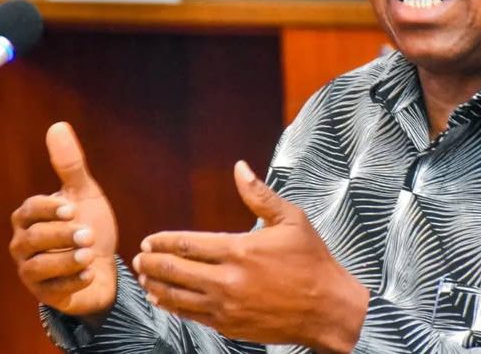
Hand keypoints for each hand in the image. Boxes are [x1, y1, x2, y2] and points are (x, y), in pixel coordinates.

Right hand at [9, 122, 117, 322]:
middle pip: (33, 239)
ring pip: (39, 267)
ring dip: (67, 260)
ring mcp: (32, 271)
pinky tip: (89, 273)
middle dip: (61, 235)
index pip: (30, 210)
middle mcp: (25, 244)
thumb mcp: (85, 193)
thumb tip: (58, 125)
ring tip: (90, 253)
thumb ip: (70, 165)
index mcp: (31, 217)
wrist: (104, 262)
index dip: (48, 209)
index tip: (72, 208)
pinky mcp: (45, 294)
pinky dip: (72, 282)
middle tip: (88, 232)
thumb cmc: (90, 223)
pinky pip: (52, 291)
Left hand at [133, 161, 368, 352]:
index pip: (189, 244)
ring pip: (179, 297)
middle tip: (139, 258)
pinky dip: (174, 307)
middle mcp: (228, 280)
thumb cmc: (311, 260)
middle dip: (154, 263)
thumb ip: (259, 194)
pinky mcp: (231, 326)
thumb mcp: (291, 219)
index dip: (165, 241)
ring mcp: (227, 306)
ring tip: (144, 279)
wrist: (327, 308)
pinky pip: (193, 316)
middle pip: (177, 271)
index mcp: (240, 250)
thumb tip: (239, 167)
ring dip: (158, 286)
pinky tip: (165, 301)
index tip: (149, 240)